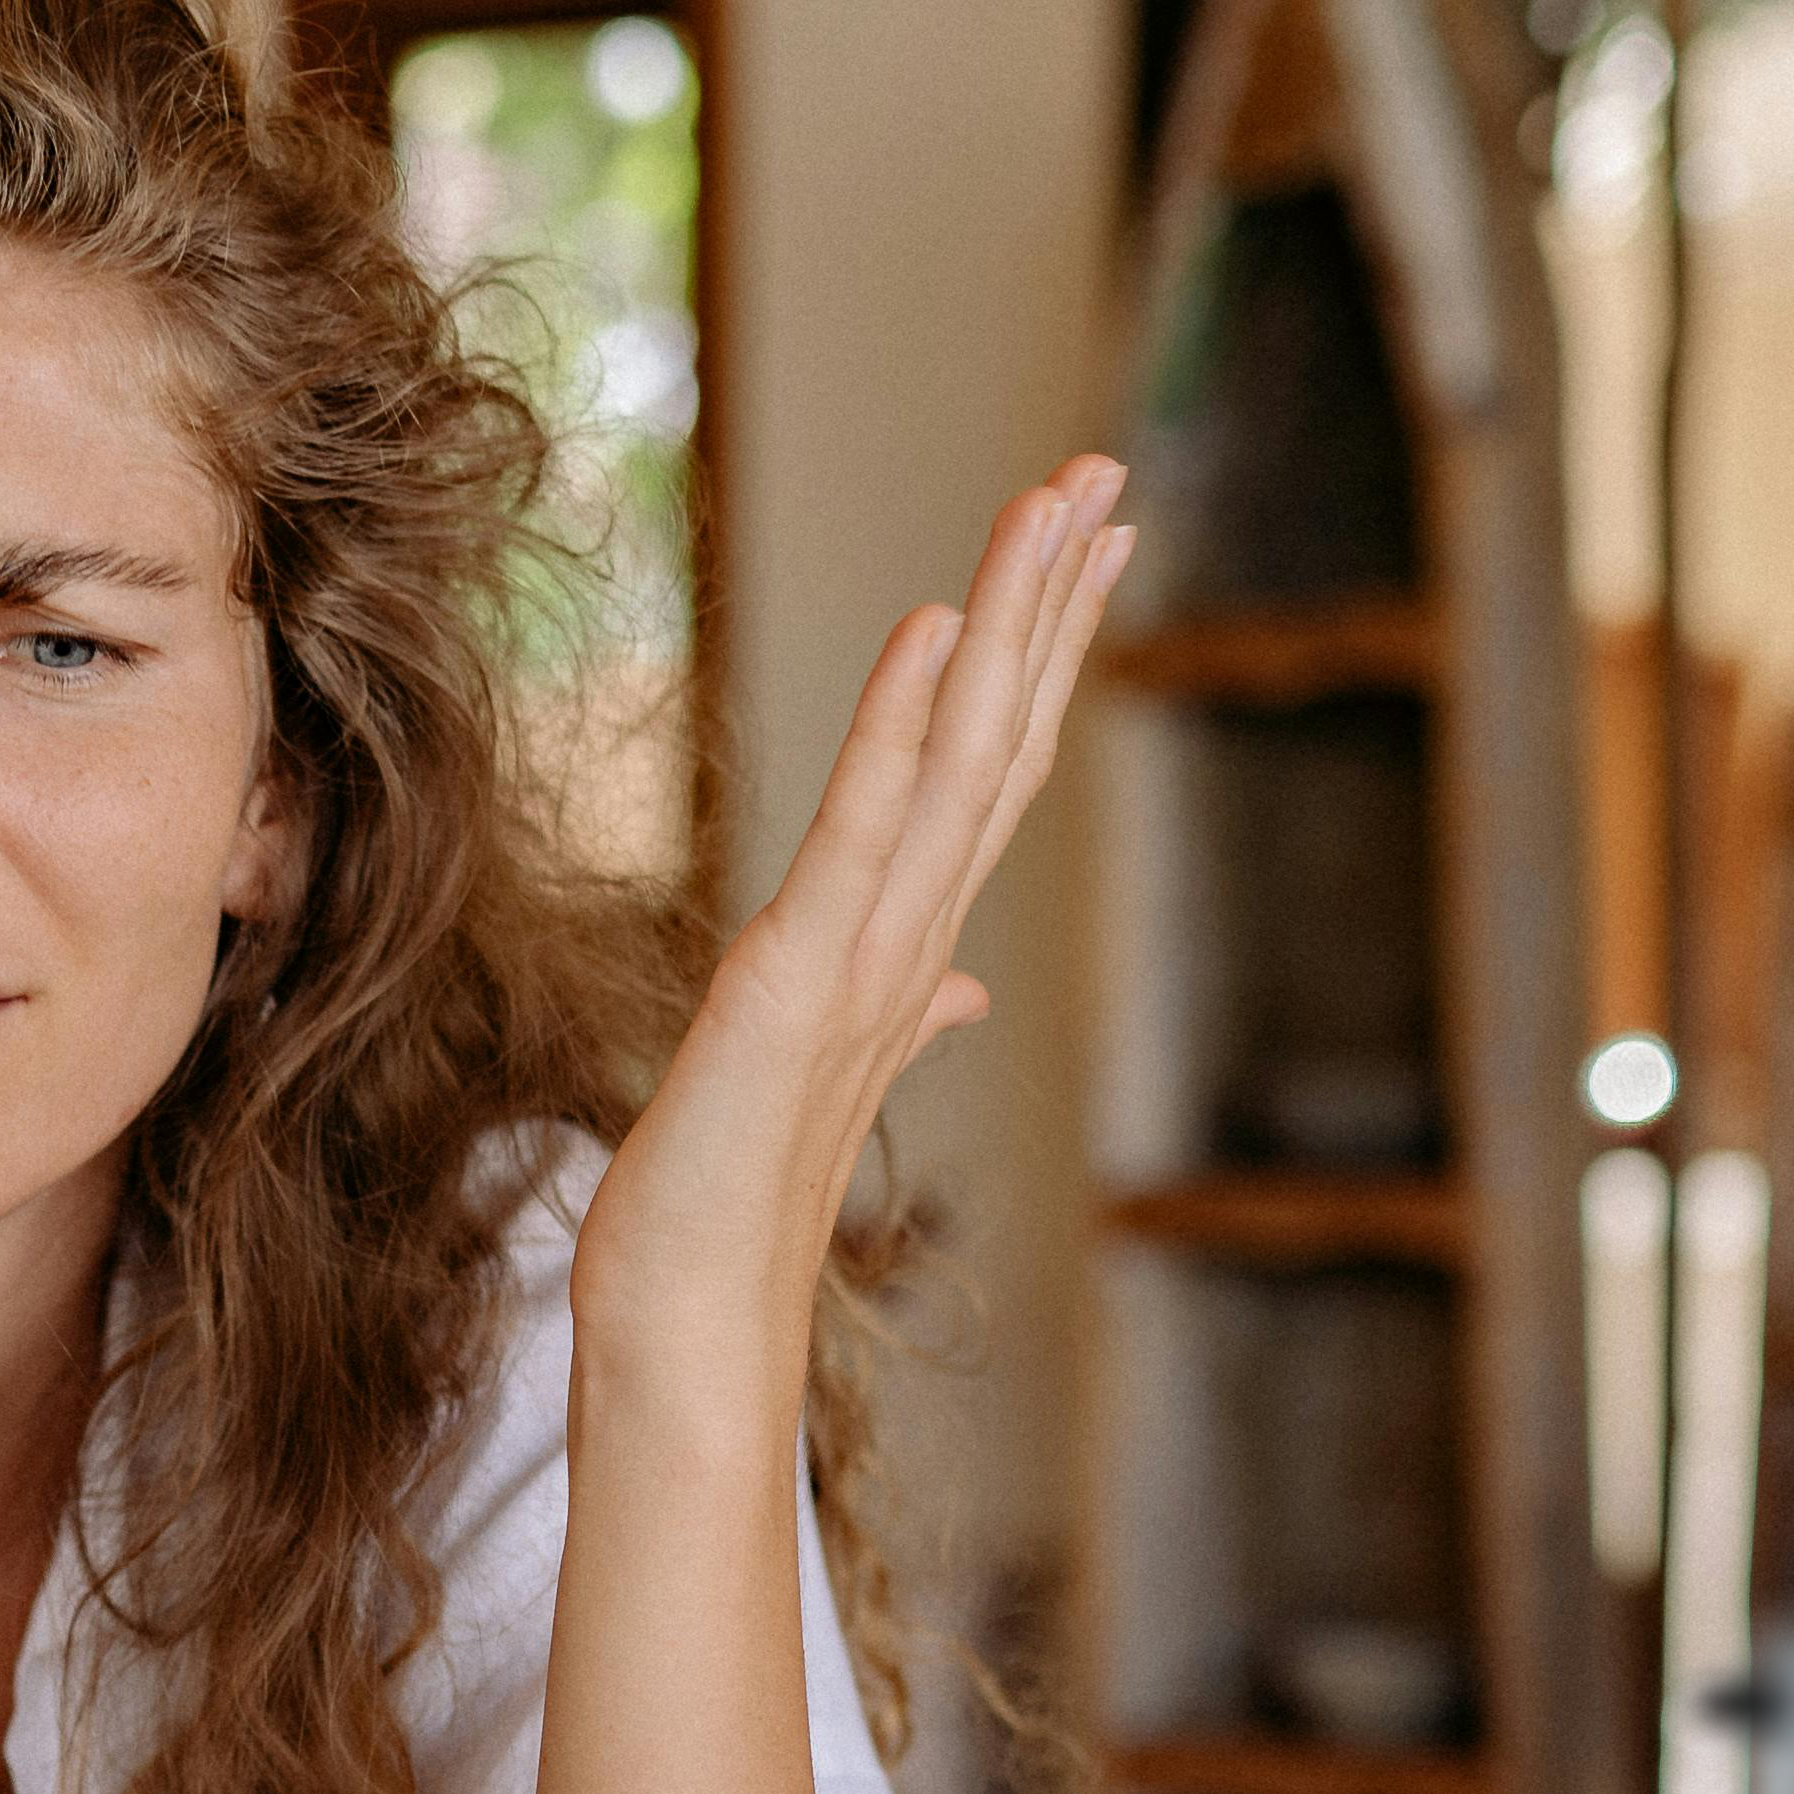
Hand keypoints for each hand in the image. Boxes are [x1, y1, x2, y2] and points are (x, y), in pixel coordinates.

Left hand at [574, 458, 1131, 1411]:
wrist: (689, 1321)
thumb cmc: (731, 1205)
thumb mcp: (811, 1075)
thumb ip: (900, 1011)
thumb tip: (959, 991)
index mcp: (909, 946)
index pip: (991, 772)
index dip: (1043, 654)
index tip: (1086, 546)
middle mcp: (911, 939)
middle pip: (1004, 738)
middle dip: (1054, 600)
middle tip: (1104, 473)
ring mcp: (869, 956)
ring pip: (964, 757)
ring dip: (1011, 622)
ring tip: (1052, 501)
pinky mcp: (802, 977)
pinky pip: (864, 827)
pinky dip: (900, 723)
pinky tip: (935, 627)